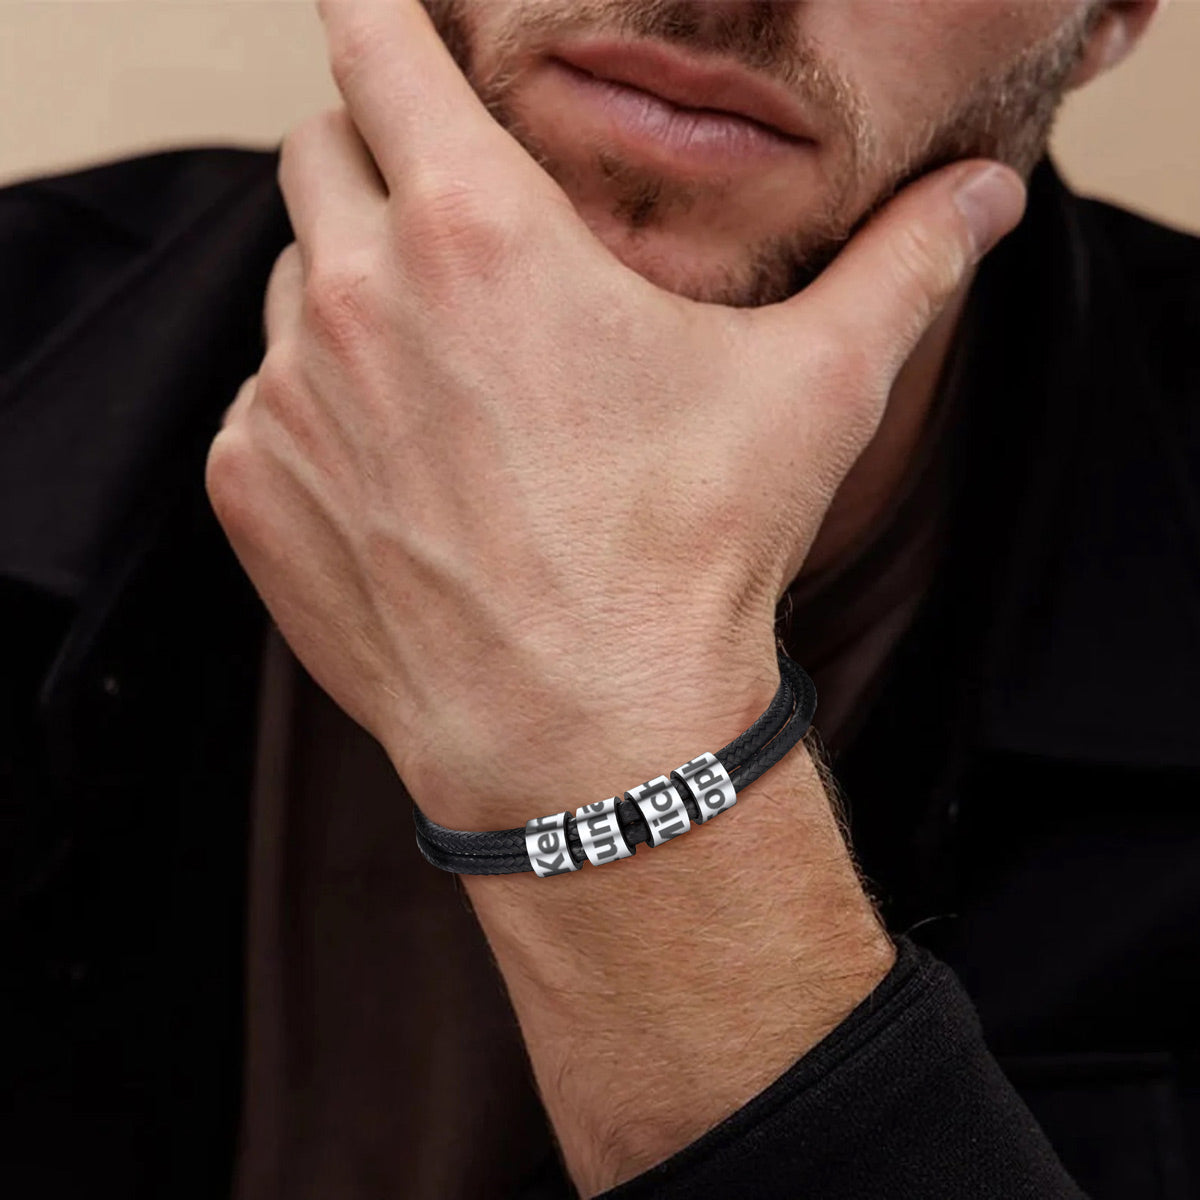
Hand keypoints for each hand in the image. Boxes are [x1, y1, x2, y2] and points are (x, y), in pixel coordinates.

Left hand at [205, 0, 1024, 827]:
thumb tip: (986, 196)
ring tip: (442, 379)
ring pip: (290, 286)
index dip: (378, 14)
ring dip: (349, 300)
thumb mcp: (814, 392)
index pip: (375, 42)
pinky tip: (400, 478)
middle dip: (375, 165)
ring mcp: (290, 395)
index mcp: (479, 228)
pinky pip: (263, 405)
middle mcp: (358, 293)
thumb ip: (901, 268)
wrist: (589, 730)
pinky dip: (314, 415)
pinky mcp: (252, 489)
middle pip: (321, 154)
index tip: (387, 22)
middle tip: (453, 236)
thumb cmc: (693, 554)